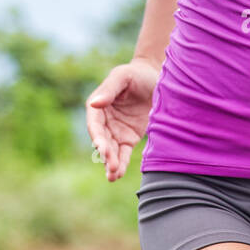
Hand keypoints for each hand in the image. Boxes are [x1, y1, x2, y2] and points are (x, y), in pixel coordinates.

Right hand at [85, 58, 159, 181]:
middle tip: (111, 165)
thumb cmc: (137, 73)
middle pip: (103, 141)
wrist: (156, 78)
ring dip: (111, 164)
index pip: (95, 125)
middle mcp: (104, 121)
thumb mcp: (123, 76)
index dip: (97, 137)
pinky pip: (123, 154)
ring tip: (113, 176)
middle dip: (106, 154)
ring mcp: (116, 132)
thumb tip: (94, 104)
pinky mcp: (128, 139)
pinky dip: (121, 164)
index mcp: (98, 106)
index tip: (101, 148)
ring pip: (111, 151)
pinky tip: (118, 175)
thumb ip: (109, 89)